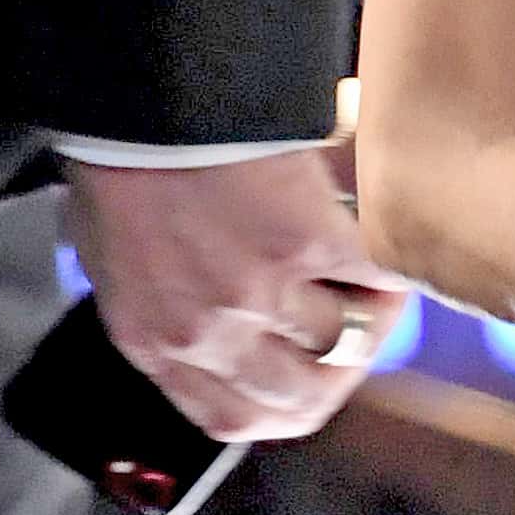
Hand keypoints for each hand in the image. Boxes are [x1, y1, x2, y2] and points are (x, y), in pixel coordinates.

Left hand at [64, 149, 413, 441]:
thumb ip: (172, 307)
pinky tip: (386, 237)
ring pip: (346, 339)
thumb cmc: (123, 164)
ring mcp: (260, 293)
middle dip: (341, 368)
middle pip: (304, 396)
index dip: (286, 406)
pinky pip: (377, 276)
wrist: (139, 96)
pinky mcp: (308, 242)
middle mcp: (207, 334)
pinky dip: (392, 264)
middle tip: (358, 327)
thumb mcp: (122, 262)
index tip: (310, 377)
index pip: (234, 419)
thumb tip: (235, 324)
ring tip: (374, 270)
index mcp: (153, 342)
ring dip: (371, 310)